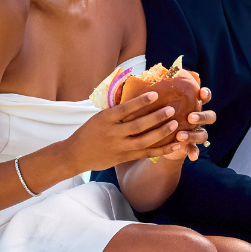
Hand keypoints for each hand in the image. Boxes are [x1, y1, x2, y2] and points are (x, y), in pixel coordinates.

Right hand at [52, 91, 184, 173]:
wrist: (75, 155)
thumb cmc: (88, 132)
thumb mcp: (98, 118)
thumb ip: (115, 112)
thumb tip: (136, 98)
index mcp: (104, 120)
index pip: (124, 109)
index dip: (140, 102)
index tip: (155, 94)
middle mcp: (112, 133)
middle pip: (138, 125)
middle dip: (156, 118)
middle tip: (171, 110)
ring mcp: (119, 147)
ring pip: (144, 140)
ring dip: (161, 133)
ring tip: (175, 124)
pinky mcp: (123, 157)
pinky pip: (146, 153)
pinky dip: (161, 150)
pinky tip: (174, 145)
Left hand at [152, 87, 215, 162]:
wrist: (157, 139)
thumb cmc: (158, 116)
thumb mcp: (157, 104)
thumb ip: (157, 94)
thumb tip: (143, 77)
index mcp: (192, 105)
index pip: (204, 97)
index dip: (205, 94)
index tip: (201, 92)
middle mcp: (197, 119)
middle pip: (210, 116)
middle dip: (202, 116)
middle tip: (190, 117)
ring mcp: (195, 133)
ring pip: (204, 134)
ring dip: (194, 134)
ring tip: (180, 135)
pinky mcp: (190, 146)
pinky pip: (195, 149)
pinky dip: (194, 152)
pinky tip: (192, 156)